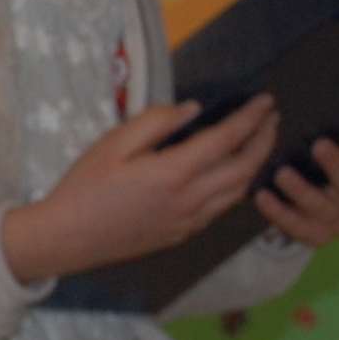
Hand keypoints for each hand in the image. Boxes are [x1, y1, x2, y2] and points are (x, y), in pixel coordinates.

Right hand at [1, 97, 279, 283]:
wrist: (67, 238)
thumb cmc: (84, 187)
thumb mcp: (113, 143)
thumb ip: (155, 122)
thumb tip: (192, 110)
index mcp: (173, 172)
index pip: (227, 139)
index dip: (250, 118)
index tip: (264, 101)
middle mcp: (190, 199)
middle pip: (245, 167)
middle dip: (264, 139)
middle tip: (271, 118)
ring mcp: (189, 221)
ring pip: (239, 191)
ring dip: (255, 164)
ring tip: (258, 142)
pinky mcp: (182, 234)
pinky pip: (221, 207)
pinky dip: (236, 185)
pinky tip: (230, 173)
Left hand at [254, 129, 338, 248]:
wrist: (307, 211)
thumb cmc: (321, 171)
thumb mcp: (331, 157)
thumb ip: (331, 142)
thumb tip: (315, 113)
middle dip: (337, 165)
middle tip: (319, 144)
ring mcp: (338, 223)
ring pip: (323, 208)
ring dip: (302, 190)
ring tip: (282, 173)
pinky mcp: (315, 236)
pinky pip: (295, 226)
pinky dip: (277, 211)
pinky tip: (261, 195)